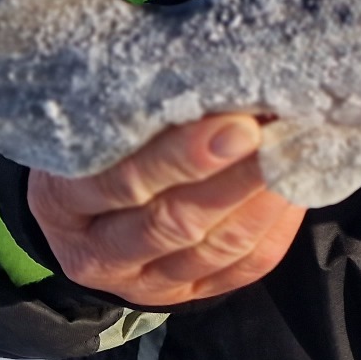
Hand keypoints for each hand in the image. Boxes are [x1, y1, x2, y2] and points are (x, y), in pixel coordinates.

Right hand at [27, 113, 304, 306]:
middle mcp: (97, 252)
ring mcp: (141, 282)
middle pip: (171, 221)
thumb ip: (137, 103)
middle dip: (234, 179)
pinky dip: (275, 228)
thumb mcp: (92, 119)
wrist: (77, 209)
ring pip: (212, 249)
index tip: (237, 124)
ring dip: (263, 202)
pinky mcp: (184, 295)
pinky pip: (239, 269)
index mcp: (62, 200)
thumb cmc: (95, 139)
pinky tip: (298, 188)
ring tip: (297, 156)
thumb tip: (211, 64)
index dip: (180, 157)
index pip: (120, 183)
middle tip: (280, 138)